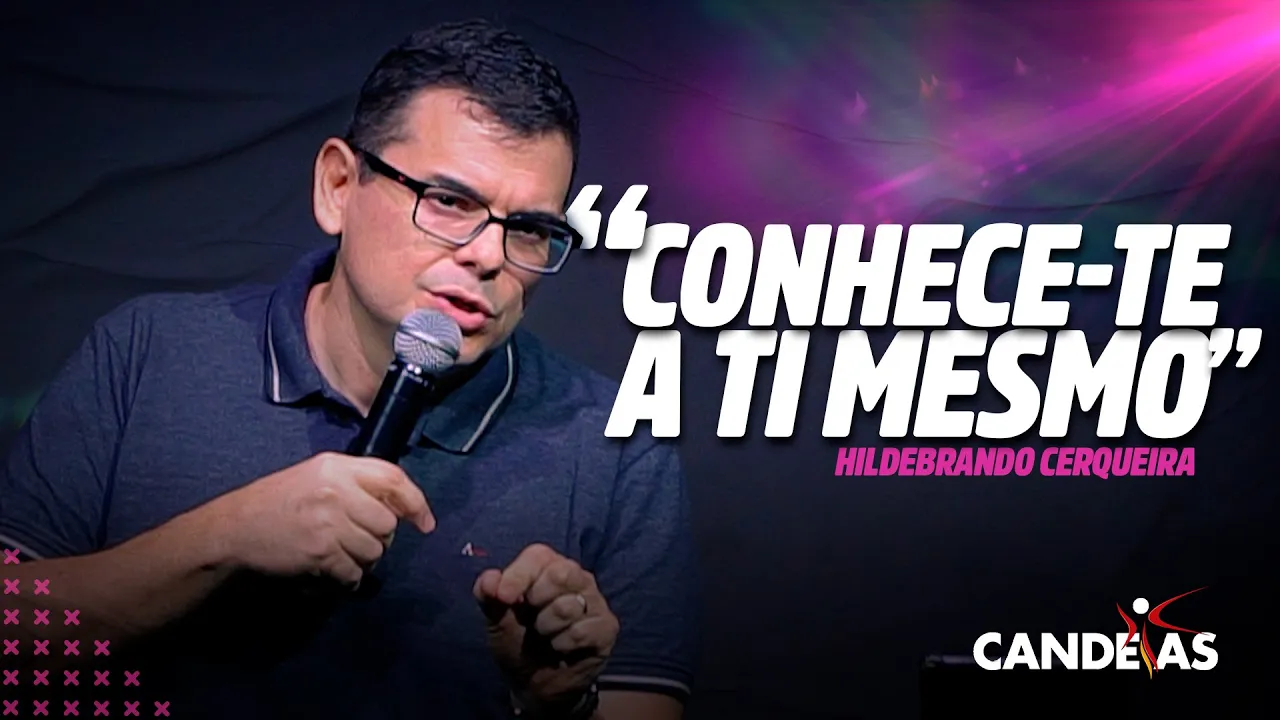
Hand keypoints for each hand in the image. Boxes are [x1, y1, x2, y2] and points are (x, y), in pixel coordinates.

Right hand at [209, 452, 434, 584]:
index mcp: (337, 466)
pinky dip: (346, 580)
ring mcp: (329, 522)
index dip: (416, 502)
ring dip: (362, 561)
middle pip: (387, 523)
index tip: (426, 523)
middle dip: (379, 539)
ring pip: (375, 551)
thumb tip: (399, 507)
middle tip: (356, 543)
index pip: (393, 478)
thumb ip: (355, 484)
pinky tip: (329, 575)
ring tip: (338, 558)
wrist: (234, 528)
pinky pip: (353, 573)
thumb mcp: (316, 476)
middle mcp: (336, 490)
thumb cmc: (277, 502)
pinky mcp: (320, 551)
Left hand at [473, 544, 618, 708]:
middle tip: (531, 619)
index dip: (518, 575)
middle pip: (562, 573)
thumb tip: (488, 580)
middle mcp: (578, 578)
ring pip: (569, 606)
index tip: (502, 598)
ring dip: (546, 628)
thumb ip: (489, 597)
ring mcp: (596, 602)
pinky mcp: (607, 627)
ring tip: (545, 637)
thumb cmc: (518, 642)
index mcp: (549, 568)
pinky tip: (561, 648)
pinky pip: (581, 631)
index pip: (539, 556)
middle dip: (537, 599)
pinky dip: (562, 644)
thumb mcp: (497, 621)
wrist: (536, 684)